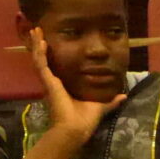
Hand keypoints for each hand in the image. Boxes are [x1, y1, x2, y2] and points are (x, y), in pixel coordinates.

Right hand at [29, 27, 125, 144]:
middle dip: (41, 44)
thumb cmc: (85, 120)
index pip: (56, 65)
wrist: (76, 129)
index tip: (51, 41)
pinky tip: (41, 40)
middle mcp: (53, 82)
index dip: (52, 54)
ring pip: (39, 58)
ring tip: (36, 29)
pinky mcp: (48, 82)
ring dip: (37, 43)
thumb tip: (123, 95)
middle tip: (38, 29)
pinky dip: (40, 51)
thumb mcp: (100, 106)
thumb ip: (110, 101)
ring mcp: (49, 81)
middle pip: (45, 59)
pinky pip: (41, 63)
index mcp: (63, 86)